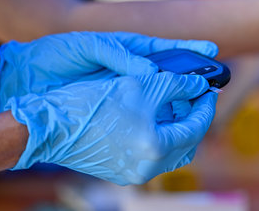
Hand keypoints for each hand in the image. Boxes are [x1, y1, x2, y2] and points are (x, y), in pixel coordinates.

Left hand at [0, 32, 217, 111]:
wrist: (31, 78)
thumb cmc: (60, 53)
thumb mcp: (90, 47)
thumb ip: (120, 56)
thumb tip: (151, 73)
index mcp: (132, 50)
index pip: (168, 49)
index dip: (191, 50)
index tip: (212, 50)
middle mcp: (134, 70)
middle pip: (171, 75)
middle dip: (194, 80)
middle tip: (214, 87)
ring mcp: (128, 90)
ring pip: (162, 97)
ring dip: (181, 102)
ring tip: (199, 108)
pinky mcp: (118, 108)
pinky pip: (145, 113)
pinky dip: (160, 117)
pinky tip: (171, 124)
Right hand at [8, 73, 216, 184]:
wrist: (48, 126)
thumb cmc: (93, 103)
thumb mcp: (141, 86)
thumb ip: (177, 85)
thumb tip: (199, 85)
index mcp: (156, 148)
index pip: (196, 127)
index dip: (206, 105)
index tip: (209, 90)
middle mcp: (148, 167)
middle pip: (187, 143)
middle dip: (194, 118)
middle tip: (195, 98)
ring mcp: (132, 172)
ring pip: (170, 150)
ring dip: (177, 128)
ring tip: (175, 105)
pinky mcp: (119, 170)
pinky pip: (151, 154)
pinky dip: (160, 136)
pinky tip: (154, 117)